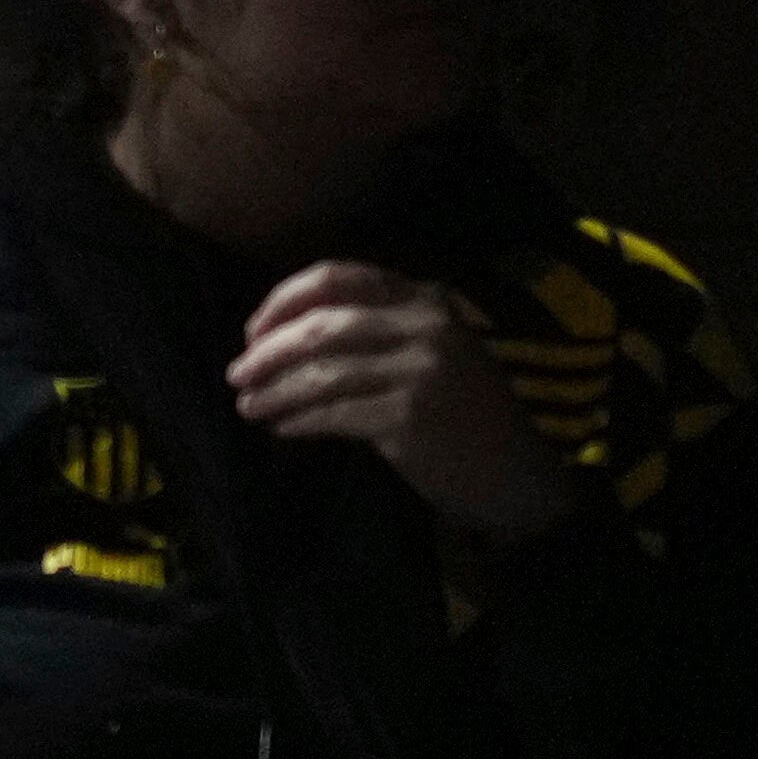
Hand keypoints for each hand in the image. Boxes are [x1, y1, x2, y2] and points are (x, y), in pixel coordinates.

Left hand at [228, 261, 583, 546]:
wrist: (521, 480)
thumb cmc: (468, 420)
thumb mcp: (436, 355)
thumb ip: (379, 332)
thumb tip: (285, 338)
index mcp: (427, 301)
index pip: (338, 278)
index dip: (284, 301)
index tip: (253, 331)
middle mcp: (426, 326)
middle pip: (321, 325)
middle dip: (268, 351)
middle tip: (236, 375)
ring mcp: (420, 370)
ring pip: (321, 371)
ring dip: (275, 390)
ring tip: (249, 406)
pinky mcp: (409, 415)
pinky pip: (333, 412)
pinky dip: (298, 419)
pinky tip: (281, 427)